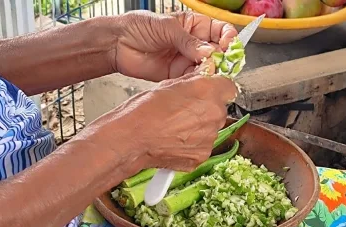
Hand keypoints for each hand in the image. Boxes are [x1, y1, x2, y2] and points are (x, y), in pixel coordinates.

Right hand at [102, 64, 236, 171]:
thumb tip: (202, 79)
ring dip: (198, 128)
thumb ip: (192, 82)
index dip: (217, 89)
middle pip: (219, 110)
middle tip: (184, 111)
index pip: (229, 87)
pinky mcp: (202, 156)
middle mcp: (214, 114)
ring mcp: (209, 138)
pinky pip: (201, 146)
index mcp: (208, 91)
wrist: (131, 140)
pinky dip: (191, 144)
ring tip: (174, 127)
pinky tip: (173, 140)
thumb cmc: (143, 111)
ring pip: (210, 129)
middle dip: (206, 110)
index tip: (208, 91)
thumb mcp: (168, 85)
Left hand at [112, 10, 237, 81]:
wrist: (118, 44)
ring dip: (210, 71)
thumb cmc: (139, 27)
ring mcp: (186, 59)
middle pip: (217, 52)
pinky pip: (193, 79)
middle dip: (221, 58)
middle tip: (219, 62)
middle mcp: (193, 43)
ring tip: (207, 71)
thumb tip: (208, 52)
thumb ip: (188, 41)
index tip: (227, 46)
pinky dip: (198, 81)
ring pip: (208, 67)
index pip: (220, 31)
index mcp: (194, 25)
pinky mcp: (178, 75)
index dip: (227, 38)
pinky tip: (197, 79)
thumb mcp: (167, 27)